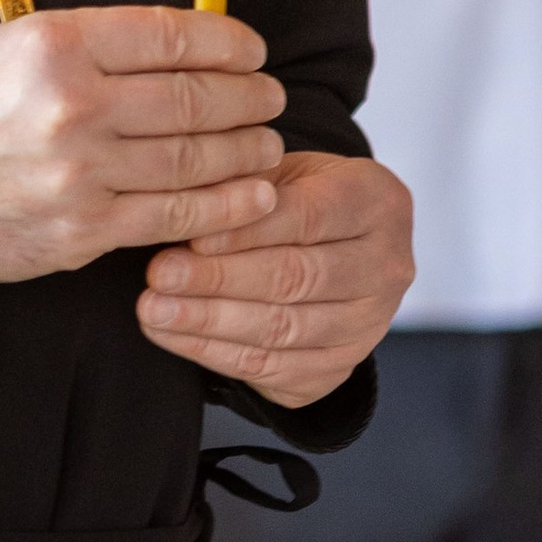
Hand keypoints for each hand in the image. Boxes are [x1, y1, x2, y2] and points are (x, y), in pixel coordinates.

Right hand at [0, 6, 287, 282]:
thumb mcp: (21, 40)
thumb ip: (99, 40)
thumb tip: (184, 41)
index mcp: (59, 44)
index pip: (171, 36)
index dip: (227, 43)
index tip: (252, 51)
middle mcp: (75, 105)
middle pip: (192, 99)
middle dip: (248, 98)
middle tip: (271, 97)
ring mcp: (82, 172)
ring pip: (193, 158)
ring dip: (246, 150)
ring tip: (268, 143)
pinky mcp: (86, 228)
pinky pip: (175, 215)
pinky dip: (226, 206)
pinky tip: (255, 195)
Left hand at [139, 150, 414, 411]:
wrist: (334, 247)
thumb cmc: (297, 197)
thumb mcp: (281, 171)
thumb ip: (244, 186)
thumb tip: (191, 214)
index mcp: (379, 203)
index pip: (310, 217)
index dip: (247, 229)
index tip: (191, 234)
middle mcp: (387, 268)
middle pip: (297, 278)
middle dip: (219, 280)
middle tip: (159, 275)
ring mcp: (368, 326)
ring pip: (284, 330)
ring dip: (211, 323)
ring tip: (154, 309)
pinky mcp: (339, 369)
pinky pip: (274, 369)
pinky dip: (217, 354)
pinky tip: (174, 335)